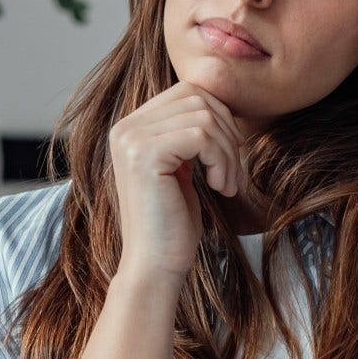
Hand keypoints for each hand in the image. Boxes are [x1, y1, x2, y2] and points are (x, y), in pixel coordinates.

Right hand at [109, 81, 251, 281]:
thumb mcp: (182, 168)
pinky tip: (219, 188)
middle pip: (198, 97)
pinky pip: (201, 136)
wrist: (155, 266)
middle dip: (227, 133)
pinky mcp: (145, 155)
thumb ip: (189, 133)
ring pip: (204, 116)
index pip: (188, 92)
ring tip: (227, 184)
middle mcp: (125, 127)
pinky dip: (221, 161)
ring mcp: (132, 139)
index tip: (227, 158)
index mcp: (132, 127)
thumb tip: (220, 101)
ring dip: (227, 152)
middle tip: (232, 174)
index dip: (219, 119)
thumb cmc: (173, 223)